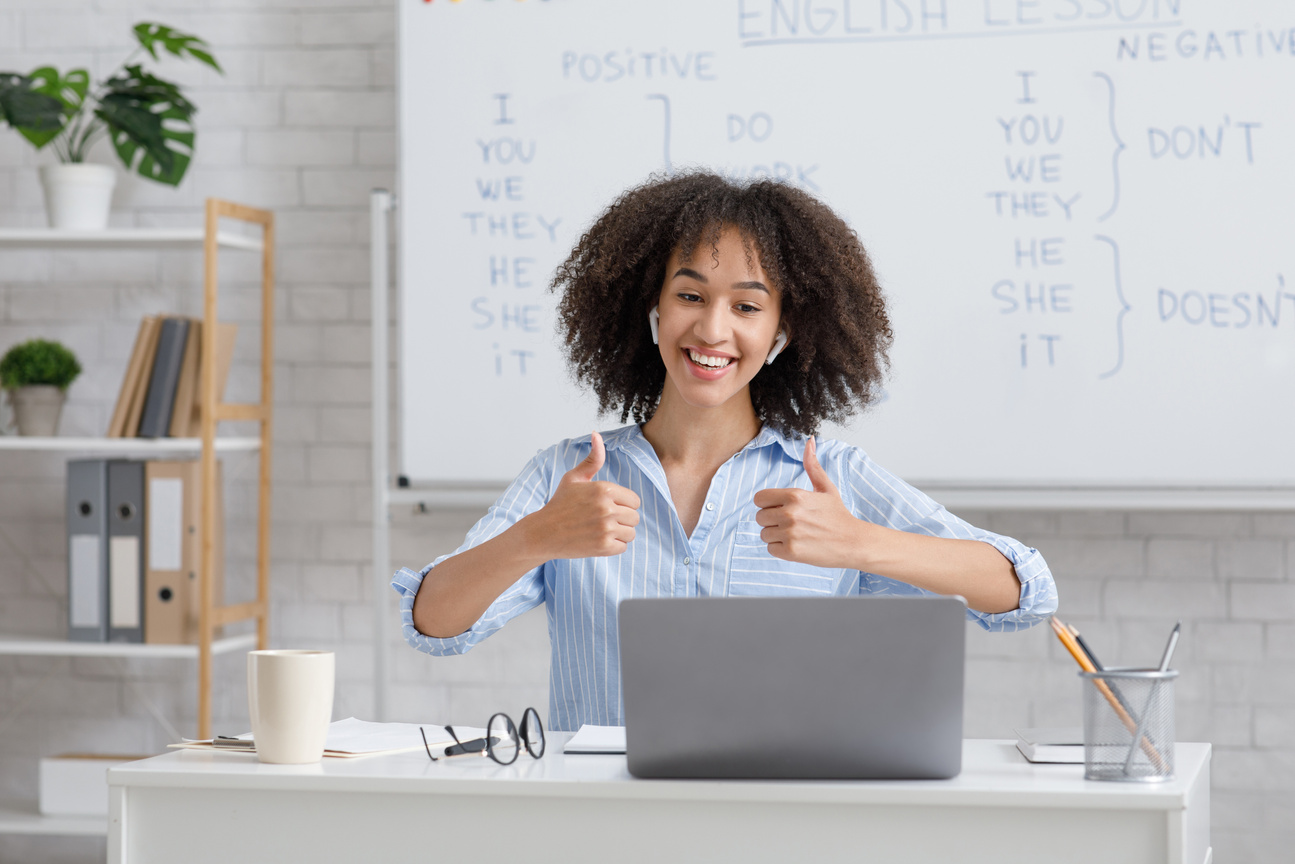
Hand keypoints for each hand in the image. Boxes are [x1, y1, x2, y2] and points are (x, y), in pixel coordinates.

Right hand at [527, 431, 640, 559]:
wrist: (543, 532)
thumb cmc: (560, 504)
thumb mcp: (574, 478)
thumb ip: (592, 459)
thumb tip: (596, 434)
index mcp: (604, 489)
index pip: (634, 500)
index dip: (623, 505)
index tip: (609, 507)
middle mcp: (607, 507)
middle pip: (634, 517)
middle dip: (622, 520)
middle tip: (603, 520)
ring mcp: (605, 528)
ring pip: (631, 533)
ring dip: (619, 534)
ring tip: (601, 530)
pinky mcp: (603, 546)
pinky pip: (623, 547)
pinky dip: (613, 546)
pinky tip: (598, 540)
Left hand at [752, 437, 861, 569]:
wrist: (853, 542)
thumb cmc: (838, 514)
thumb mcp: (826, 487)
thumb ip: (812, 465)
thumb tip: (810, 440)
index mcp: (795, 495)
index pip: (759, 498)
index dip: (768, 504)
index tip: (780, 508)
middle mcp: (790, 513)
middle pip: (759, 517)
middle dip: (772, 520)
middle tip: (792, 523)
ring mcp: (790, 533)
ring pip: (764, 534)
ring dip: (776, 535)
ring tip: (796, 534)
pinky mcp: (791, 552)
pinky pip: (770, 549)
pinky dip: (780, 549)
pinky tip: (797, 545)